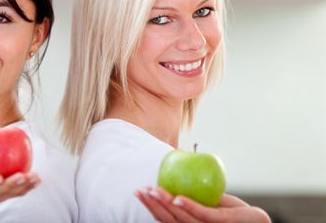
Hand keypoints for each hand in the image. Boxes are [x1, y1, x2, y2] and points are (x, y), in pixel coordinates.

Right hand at [136, 187, 270, 222]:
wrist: (256, 222)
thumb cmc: (231, 212)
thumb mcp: (208, 203)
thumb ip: (193, 197)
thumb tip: (173, 176)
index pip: (164, 219)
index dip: (150, 206)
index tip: (138, 191)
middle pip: (168, 220)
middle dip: (152, 204)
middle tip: (141, 190)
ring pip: (181, 219)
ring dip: (165, 203)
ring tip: (154, 190)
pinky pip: (202, 216)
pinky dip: (188, 207)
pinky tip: (177, 198)